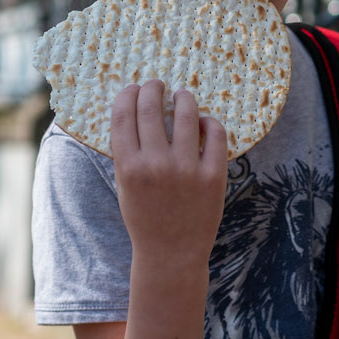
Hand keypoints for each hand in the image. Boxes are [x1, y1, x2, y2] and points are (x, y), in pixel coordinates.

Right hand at [110, 80, 227, 271]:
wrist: (171, 253)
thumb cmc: (145, 217)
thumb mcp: (125, 186)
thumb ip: (129, 152)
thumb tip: (136, 110)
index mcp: (128, 167)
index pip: (122, 116)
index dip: (127, 95)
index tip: (133, 88)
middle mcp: (156, 165)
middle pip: (150, 109)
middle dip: (152, 89)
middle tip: (156, 84)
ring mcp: (186, 170)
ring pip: (186, 114)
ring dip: (183, 98)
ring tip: (182, 95)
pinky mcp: (214, 176)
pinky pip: (215, 134)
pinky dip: (209, 122)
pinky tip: (203, 122)